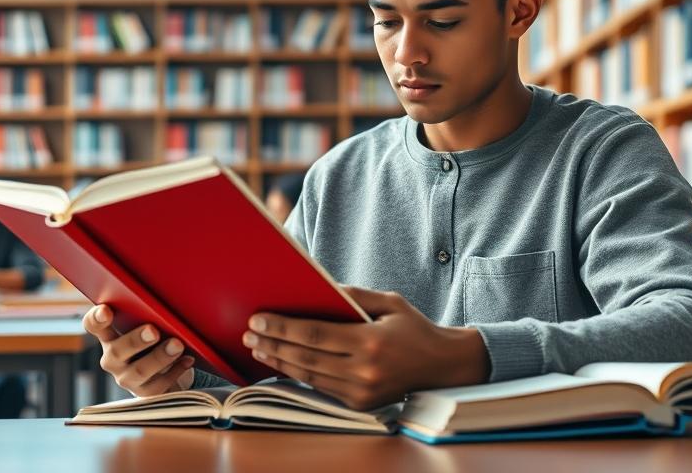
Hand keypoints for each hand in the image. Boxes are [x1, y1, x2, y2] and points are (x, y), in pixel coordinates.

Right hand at [82, 304, 195, 396]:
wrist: (162, 374)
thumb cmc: (153, 342)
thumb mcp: (147, 327)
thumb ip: (149, 316)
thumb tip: (168, 304)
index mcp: (110, 336)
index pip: (94, 325)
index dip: (97, 318)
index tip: (106, 310)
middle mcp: (113, 358)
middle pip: (118, 351)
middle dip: (136, 341)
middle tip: (153, 331)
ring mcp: (126, 378)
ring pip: (139, 371)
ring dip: (159, 357)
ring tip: (177, 345)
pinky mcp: (144, 393)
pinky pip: (158, 386)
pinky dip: (175, 371)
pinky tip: (188, 360)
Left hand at [243, 286, 490, 409]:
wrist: (442, 366)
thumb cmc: (413, 328)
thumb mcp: (388, 302)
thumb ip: (352, 295)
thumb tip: (317, 286)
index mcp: (370, 341)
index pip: (314, 334)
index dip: (282, 327)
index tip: (258, 319)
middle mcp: (364, 370)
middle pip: (305, 357)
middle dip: (273, 344)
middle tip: (249, 333)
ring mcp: (362, 392)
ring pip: (308, 376)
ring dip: (279, 361)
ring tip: (258, 348)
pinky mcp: (360, 404)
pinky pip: (321, 388)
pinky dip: (298, 375)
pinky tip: (282, 363)